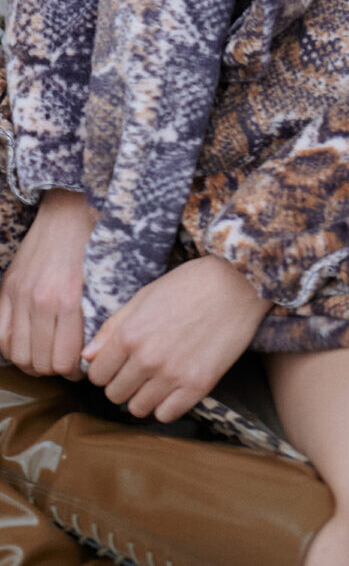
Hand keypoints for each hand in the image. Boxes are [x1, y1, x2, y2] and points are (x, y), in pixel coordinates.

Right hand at [0, 188, 97, 380]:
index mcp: (70, 299)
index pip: (64, 361)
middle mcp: (41, 300)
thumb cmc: (95, 243)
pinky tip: (27, 341)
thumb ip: (98, 318)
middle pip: (39, 363)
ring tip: (46, 354)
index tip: (81, 366)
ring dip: (32, 361)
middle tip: (65, 361)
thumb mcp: (106, 279)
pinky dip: (11, 346)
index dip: (74, 371)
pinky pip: (0, 335)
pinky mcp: (7, 288)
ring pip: (17, 354)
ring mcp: (19, 295)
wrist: (69, 209)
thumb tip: (94, 353)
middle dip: (54, 369)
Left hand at [80, 254, 273, 423]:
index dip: (105, 369)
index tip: (118, 363)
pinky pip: (166, 415)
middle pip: (114, 394)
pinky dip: (166, 405)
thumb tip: (88, 357)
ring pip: (137, 408)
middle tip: (139, 369)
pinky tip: (173, 386)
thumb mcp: (145, 295)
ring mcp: (172, 375)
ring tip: (157, 378)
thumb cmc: (190, 284)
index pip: (97, 375)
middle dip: (122, 383)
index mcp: (129, 334)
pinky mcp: (198, 386)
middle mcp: (147, 359)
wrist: (238, 284)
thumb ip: (113, 327)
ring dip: (143, 396)